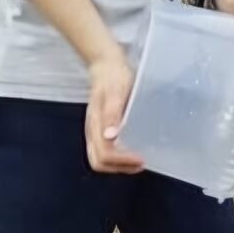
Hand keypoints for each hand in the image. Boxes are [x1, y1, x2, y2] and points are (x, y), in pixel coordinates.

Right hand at [85, 54, 145, 174]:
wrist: (105, 65)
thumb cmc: (114, 77)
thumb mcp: (116, 92)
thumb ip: (112, 113)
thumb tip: (110, 136)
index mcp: (95, 122)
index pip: (104, 154)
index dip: (122, 162)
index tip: (141, 160)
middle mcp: (92, 130)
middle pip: (98, 161)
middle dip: (119, 167)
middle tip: (140, 164)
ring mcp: (94, 130)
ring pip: (99, 158)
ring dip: (119, 165)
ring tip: (138, 161)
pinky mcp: (99, 128)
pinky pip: (103, 150)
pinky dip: (118, 157)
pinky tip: (132, 150)